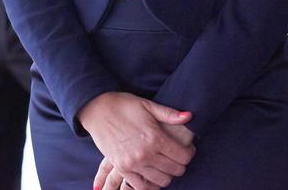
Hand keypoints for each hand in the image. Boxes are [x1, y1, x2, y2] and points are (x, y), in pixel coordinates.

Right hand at [77, 92, 193, 188]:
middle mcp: (146, 153)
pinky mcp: (122, 169)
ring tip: (165, 164)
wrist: (97, 110)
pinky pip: (142, 187)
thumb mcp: (148, 105)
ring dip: (167, 174)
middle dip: (180, 164)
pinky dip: (151, 184)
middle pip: (175, 170)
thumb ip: (169, 114)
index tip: (187, 148)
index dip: (189, 153)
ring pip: (161, 181)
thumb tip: (189, 116)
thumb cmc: (124, 105)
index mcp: (155, 137)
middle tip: (177, 156)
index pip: (183, 156)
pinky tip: (153, 175)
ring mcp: (133, 164)